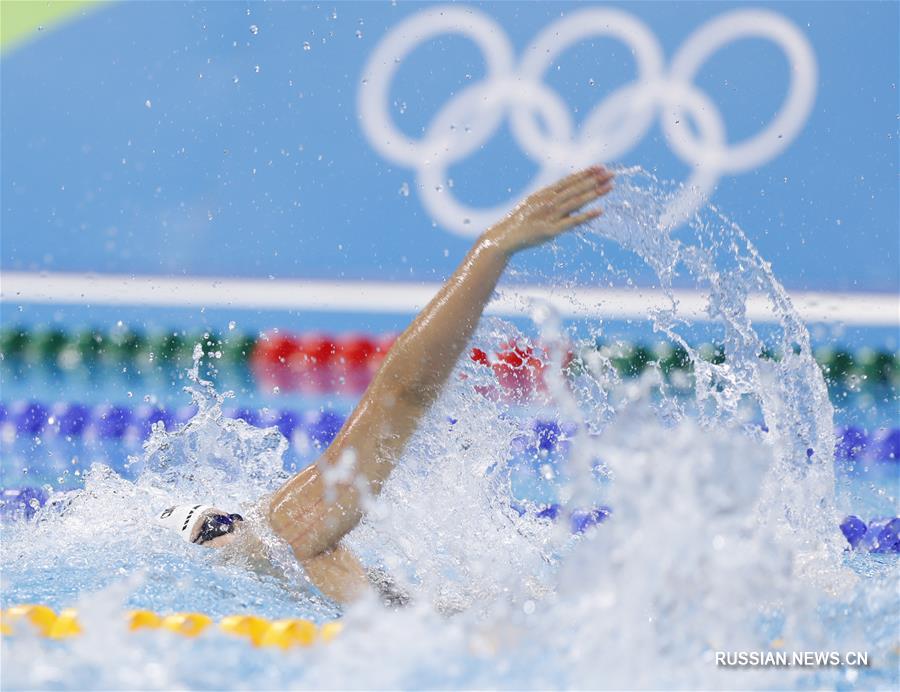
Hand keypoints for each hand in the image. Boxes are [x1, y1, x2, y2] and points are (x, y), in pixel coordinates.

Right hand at [483, 166, 613, 255]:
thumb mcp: (534, 205)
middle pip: (576, 188)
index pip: (569, 180)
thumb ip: (551, 199)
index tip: (601, 167)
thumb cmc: (520, 222)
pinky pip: (572, 222)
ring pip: (576, 202)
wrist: (504, 237)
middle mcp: (548, 201)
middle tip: (612, 173)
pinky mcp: (551, 230)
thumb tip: (567, 197)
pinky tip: (600, 210)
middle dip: (595, 180)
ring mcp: (550, 215)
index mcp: (544, 193)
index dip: (586, 173)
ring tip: (610, 187)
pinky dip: (586, 215)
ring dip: (594, 193)